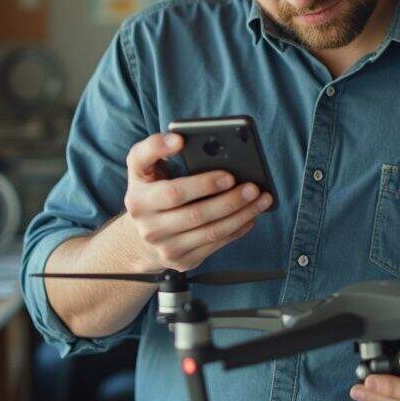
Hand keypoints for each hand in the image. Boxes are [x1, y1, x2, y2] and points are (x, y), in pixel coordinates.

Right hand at [118, 132, 273, 272]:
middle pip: (196, 213)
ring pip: (210, 231)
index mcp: (138, 199)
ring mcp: (165, 247)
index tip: (226, 173)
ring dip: (240, 215)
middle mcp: (149, 227)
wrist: (140, 237)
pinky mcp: (181, 261)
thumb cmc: (150, 190)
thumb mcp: (140, 168)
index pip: (170, 191)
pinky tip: (251, 216)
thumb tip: (178, 139)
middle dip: (228, 199)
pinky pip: (215, 245)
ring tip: (260, 199)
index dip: (198, 182)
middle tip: (252, 186)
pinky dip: (237, 229)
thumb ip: (154, 149)